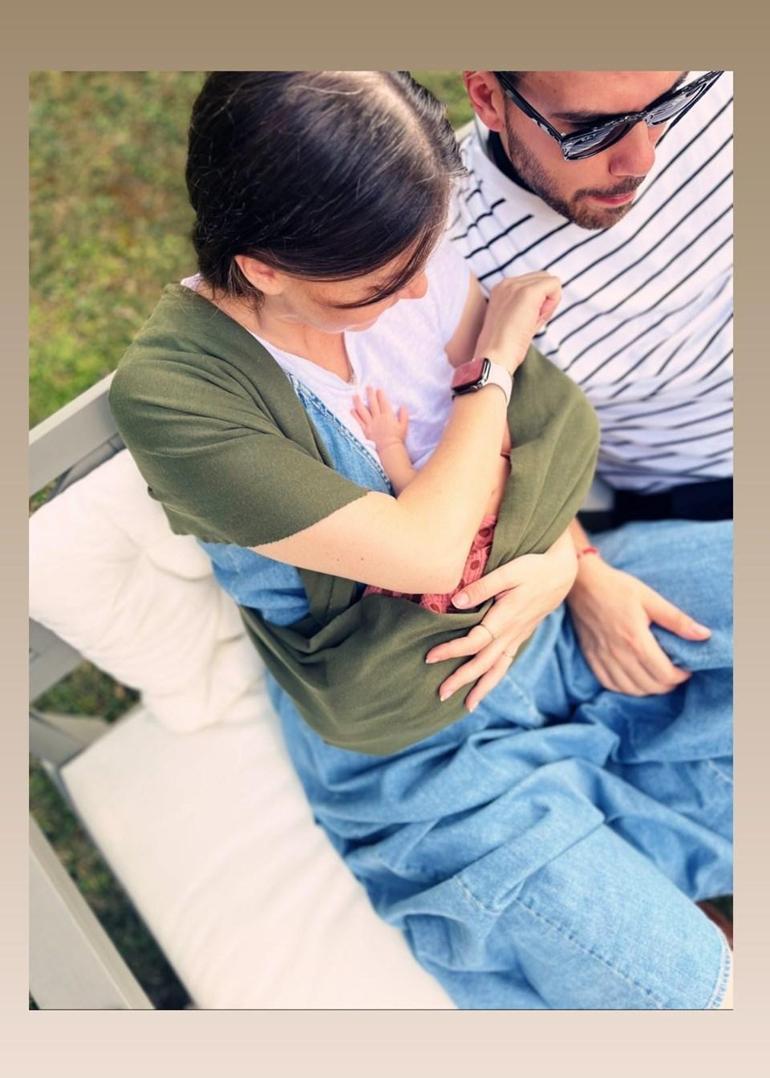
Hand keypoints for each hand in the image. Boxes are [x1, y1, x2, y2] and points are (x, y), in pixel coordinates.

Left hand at [351, 387, 408, 451]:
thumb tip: (403, 406)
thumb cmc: (397, 438)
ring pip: (363, 411)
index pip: (383, 402)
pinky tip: (352, 410)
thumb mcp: (404, 426)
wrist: (389, 449)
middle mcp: (378, 418)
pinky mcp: (365, 430)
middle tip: (368, 387)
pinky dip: (355, 415)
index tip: (378, 389)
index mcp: (388, 416)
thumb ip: (404, 415)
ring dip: (359, 402)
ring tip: (355, 395)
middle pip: (373, 403)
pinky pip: (358, 421)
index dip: (381, 395)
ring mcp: (370, 424)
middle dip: (370, 394)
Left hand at [425, 529, 577, 710]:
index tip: (430, 658)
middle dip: (462, 679)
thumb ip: (482, 587)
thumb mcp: (508, 571)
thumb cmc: (533, 567)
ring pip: (499, 669)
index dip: (451, 651)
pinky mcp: (522, 635)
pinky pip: (507, 662)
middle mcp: (512, 633)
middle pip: (484, 663)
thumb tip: (456, 602)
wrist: (562, 573)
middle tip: (441, 694)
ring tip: (468, 705)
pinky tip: (487, 685)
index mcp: (505, 618)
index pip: (474, 642)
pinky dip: (496, 677)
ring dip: (482, 688)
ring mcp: (518, 636)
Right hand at [474, 273, 561, 374]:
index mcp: (501, 289)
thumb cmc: (504, 347)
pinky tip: (538, 319)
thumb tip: (549, 297)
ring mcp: (516, 286)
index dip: (537, 301)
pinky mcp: (527, 292)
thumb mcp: (514, 319)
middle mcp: (506, 283)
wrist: (494, 357)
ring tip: (531, 321)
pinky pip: (555, 284)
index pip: (532, 283)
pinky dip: (553, 302)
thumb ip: (527, 305)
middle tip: (531, 321)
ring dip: (548, 301)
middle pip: (543, 277)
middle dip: (545, 298)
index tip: (525, 321)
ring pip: (550, 280)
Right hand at [566, 554, 711, 695]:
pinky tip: (633, 679)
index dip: (681, 676)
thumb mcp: (650, 598)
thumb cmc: (618, 588)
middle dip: (667, 684)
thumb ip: (677, 620)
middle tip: (674, 673)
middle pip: (650, 686)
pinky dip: (624, 688)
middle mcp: (619, 654)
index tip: (686, 669)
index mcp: (636, 641)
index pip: (664, 674)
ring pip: (630, 690)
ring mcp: (603, 658)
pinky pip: (609, 684)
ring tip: (656, 677)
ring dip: (648, 689)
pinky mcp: (591, 657)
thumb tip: (704, 635)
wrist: (582, 583)